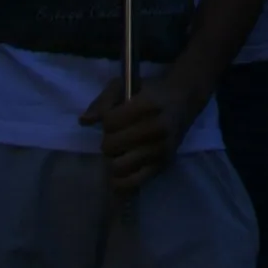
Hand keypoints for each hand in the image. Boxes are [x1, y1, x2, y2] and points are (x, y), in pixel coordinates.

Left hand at [82, 69, 196, 192]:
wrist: (183, 100)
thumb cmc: (151, 91)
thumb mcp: (126, 85)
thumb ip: (103, 100)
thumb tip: (84, 121)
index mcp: (147, 105)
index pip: (110, 122)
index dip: (106, 120)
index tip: (114, 116)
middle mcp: (156, 128)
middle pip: (111, 145)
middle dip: (108, 140)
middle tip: (116, 135)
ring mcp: (160, 149)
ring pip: (118, 166)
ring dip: (113, 159)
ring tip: (120, 150)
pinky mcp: (162, 165)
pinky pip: (132, 183)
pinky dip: (120, 180)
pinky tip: (120, 169)